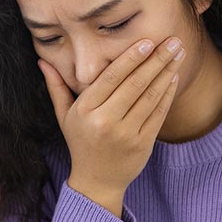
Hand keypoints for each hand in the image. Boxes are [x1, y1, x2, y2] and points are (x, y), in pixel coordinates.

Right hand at [38, 37, 184, 194]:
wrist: (96, 181)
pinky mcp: (142, 144)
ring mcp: (126, 134)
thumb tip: (42, 61)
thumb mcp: (64, 116)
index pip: (111, 78)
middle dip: (156, 60)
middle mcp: (105, 121)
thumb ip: (56, 87)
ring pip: (150, 97)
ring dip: (167, 72)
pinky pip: (158, 114)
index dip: (131, 58)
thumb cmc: (80, 142)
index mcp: (85, 110)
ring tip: (178, 53)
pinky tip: (174, 76)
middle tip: (172, 40)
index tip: (147, 41)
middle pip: (135, 84)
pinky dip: (168, 94)